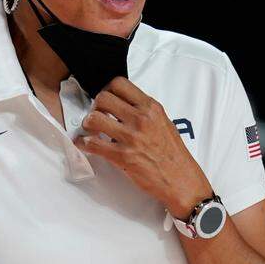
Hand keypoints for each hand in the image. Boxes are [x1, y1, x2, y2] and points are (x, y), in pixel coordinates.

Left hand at [74, 76, 212, 217]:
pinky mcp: (122, 156)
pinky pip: (93, 144)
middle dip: (95, 106)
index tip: (106, 100)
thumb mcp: (164, 123)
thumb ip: (144, 112)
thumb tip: (124, 106)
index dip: (107, 90)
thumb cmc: (173, 154)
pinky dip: (83, 143)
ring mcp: (131, 137)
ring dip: (87, 124)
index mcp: (151, 108)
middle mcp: (140, 119)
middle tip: (97, 115)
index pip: (119, 84)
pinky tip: (84, 144)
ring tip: (90, 130)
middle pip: (103, 98)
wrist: (181, 179)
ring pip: (94, 119)